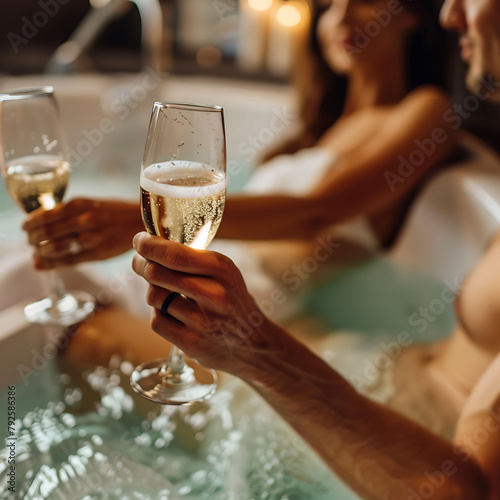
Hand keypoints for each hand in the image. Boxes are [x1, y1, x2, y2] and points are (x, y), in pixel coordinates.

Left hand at [23, 198, 142, 268]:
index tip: (24, 227)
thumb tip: (41, 222)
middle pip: (46, 232)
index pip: (44, 215)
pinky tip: (43, 263)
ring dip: (40, 251)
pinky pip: (69, 260)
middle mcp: (84, 220)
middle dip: (32, 239)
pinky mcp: (99, 253)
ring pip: (54, 247)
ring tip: (38, 251)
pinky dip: (52, 264)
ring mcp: (92, 238)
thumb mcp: (92, 204)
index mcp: (81, 204)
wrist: (142, 222)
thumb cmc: (115, 212)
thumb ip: (69, 212)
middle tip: (30, 241)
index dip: (29, 223)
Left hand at [132, 232, 285, 378]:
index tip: (139, 240)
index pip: (175, 254)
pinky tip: (171, 313)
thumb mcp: (225, 274)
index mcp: (223, 270)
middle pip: (157, 273)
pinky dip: (158, 314)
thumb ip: (194, 260)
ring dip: (151, 290)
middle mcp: (216, 295)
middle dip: (141, 264)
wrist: (254, 343)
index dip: (149, 246)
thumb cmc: (232, 301)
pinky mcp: (193, 344)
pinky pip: (157, 321)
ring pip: (154, 296)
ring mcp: (204, 322)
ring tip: (162, 290)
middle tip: (139, 262)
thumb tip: (152, 245)